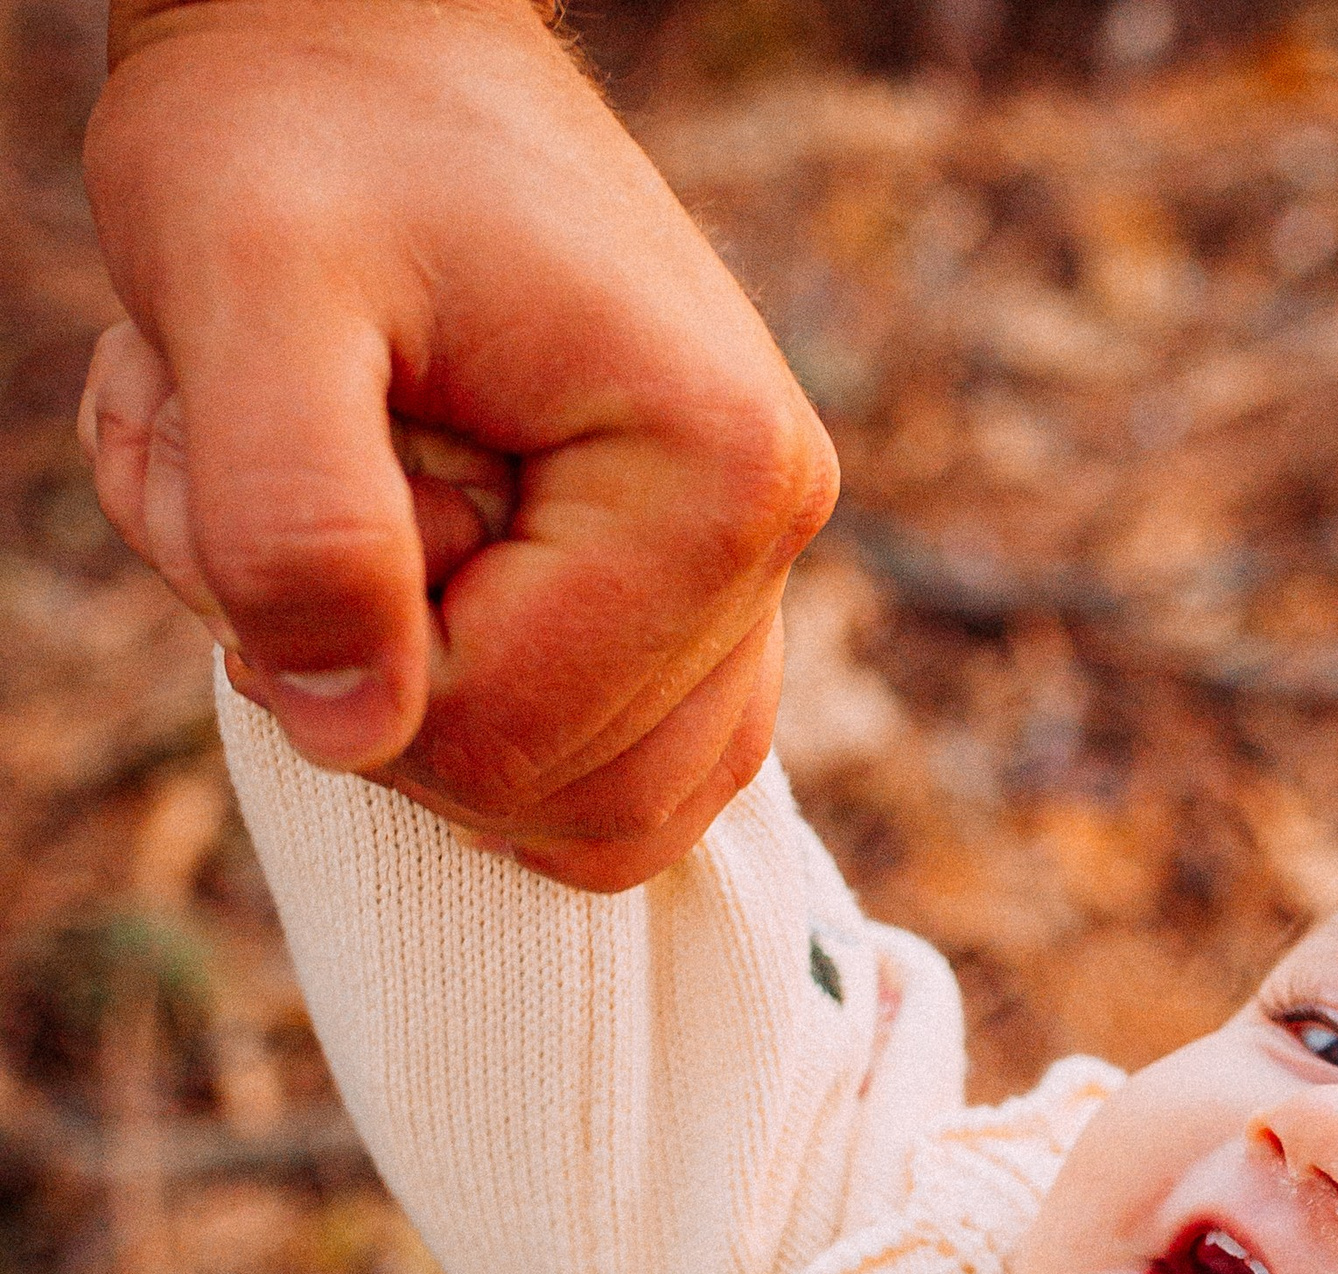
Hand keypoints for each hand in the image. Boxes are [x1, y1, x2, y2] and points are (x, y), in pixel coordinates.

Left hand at [83, 0, 839, 889]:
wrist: (351, 30)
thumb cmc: (296, 126)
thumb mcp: (241, 281)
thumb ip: (291, 515)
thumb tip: (351, 733)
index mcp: (717, 478)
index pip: (506, 739)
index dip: (334, 667)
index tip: (251, 496)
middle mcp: (773, 545)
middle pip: (552, 794)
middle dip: (360, 675)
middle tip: (259, 482)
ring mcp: (745, 586)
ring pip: (582, 808)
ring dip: (400, 690)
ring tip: (325, 497)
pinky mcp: (693, 606)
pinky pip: (602, 768)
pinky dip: (460, 696)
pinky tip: (389, 550)